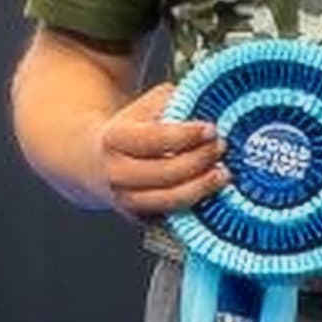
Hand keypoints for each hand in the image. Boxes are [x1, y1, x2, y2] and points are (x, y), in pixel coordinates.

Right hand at [94, 81, 226, 225]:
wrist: (98, 160)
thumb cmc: (132, 128)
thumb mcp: (147, 105)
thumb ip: (173, 103)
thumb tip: (204, 106)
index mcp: (114, 140)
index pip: (154, 139)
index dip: (186, 135)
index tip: (211, 129)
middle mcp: (116, 173)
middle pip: (165, 172)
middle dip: (199, 160)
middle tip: (221, 147)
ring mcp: (126, 200)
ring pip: (169, 200)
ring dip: (201, 187)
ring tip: (223, 173)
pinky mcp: (139, 218)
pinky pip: (172, 216)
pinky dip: (195, 206)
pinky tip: (212, 191)